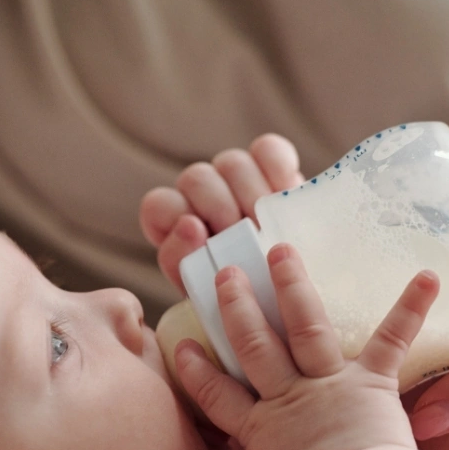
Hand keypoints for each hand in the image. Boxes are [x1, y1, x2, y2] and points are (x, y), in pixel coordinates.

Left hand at [139, 134, 303, 292]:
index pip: (159, 205)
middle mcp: (200, 196)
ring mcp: (234, 177)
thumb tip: (191, 226)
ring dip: (251, 194)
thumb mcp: (209, 297)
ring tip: (269, 227)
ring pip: (232, 163)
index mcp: (175, 227)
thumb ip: (187, 268)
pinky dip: (278, 167)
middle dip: (221, 209)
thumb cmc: (243, 300)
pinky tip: (286, 194)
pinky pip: (267, 150)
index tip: (205, 242)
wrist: (289, 296)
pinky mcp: (270, 166)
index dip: (177, 217)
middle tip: (244, 238)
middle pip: (197, 178)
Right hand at [176, 243, 437, 449]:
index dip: (197, 371)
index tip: (183, 347)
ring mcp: (328, 386)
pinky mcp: (371, 384)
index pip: (218, 395)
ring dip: (292, 287)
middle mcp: (287, 399)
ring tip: (281, 251)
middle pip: (254, 346)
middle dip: (238, 307)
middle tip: (226, 273)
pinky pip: (390, 340)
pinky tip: (427, 276)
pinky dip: (409, 308)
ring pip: (303, 328)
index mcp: (258, 430)